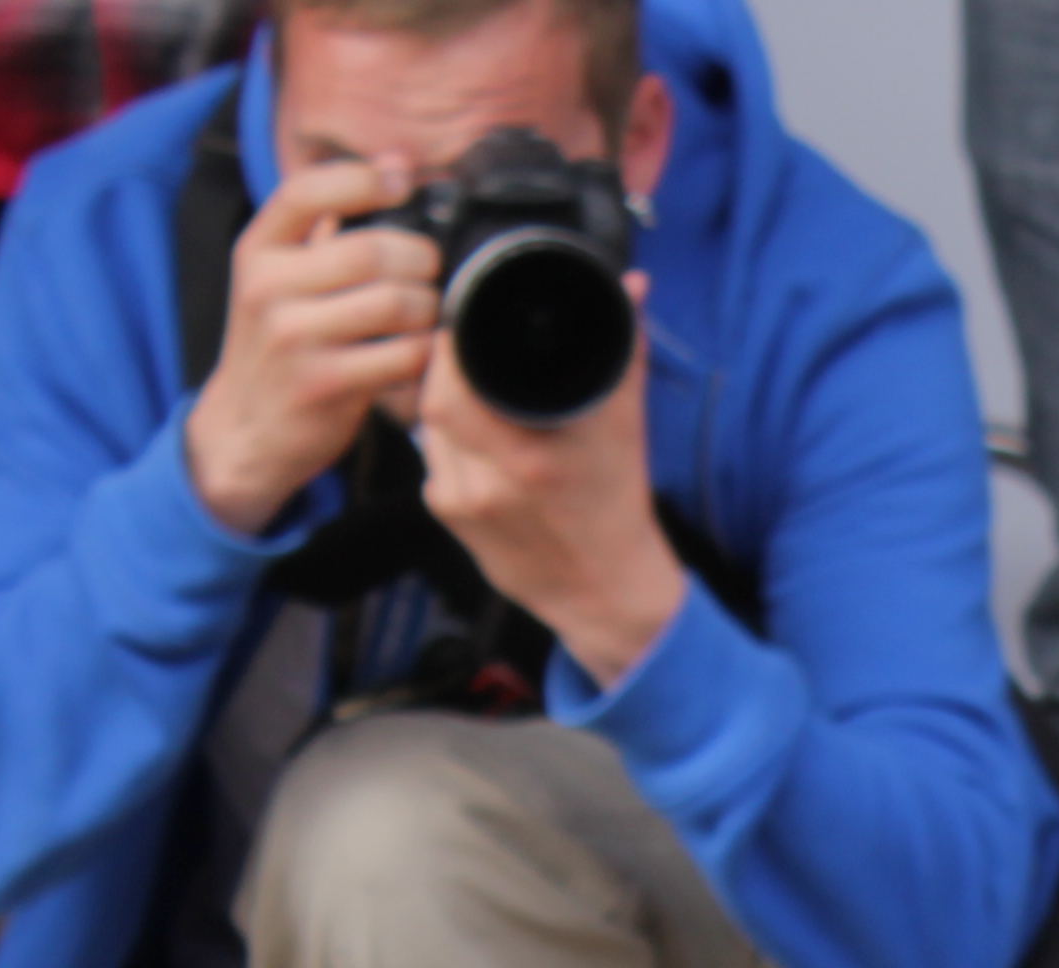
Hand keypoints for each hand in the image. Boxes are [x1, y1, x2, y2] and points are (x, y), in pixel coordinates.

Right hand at [184, 158, 438, 537]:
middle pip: (372, 251)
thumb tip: (397, 165)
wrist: (245, 428)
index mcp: (258, 248)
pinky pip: (401, 356)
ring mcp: (293, 337)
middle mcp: (268, 286)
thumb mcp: (277, 276)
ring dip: (428, 309)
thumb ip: (324, 228)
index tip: (402, 179)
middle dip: (420, 259)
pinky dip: (423, 353)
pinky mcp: (323, 384)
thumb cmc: (277, 343)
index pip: (306, 191)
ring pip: (394, 303)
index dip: (363, 178)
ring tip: (426, 316)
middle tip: (430, 273)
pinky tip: (417, 354)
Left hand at [414, 289, 685, 689]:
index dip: (453, 348)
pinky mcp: (449, 520)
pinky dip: (448, 439)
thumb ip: (623, 348)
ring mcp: (463, 506)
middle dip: (445, 369)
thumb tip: (632, 285)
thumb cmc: (617, 506)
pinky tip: (477, 435)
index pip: (456, 384)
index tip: (467, 324)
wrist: (604, 590)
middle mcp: (489, 485)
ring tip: (474, 389)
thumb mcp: (626, 425)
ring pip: (427, 429)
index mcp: (531, 461)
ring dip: (443, 402)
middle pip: (434, 403)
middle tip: (464, 348)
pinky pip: (432, 459)